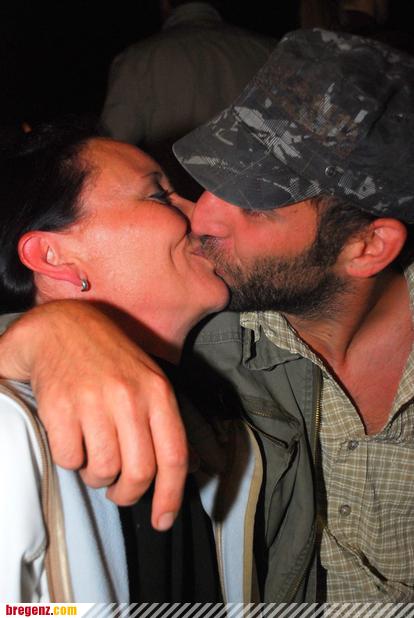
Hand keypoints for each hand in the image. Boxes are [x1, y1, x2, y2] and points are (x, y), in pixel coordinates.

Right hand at [0, 301, 187, 529]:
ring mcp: (94, 402)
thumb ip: (166, 421)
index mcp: (157, 392)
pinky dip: (71, 459)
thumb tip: (190, 466)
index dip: (170, 496)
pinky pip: (70, 459)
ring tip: (93, 456)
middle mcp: (130, 397)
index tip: (163, 520)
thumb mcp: (148, 379)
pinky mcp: (60, 407)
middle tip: (118, 490)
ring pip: (103, 470)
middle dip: (128, 494)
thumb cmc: (109, 359)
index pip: (173, 456)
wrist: (62, 327)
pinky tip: (72, 437)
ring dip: (97, 476)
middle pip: (139, 472)